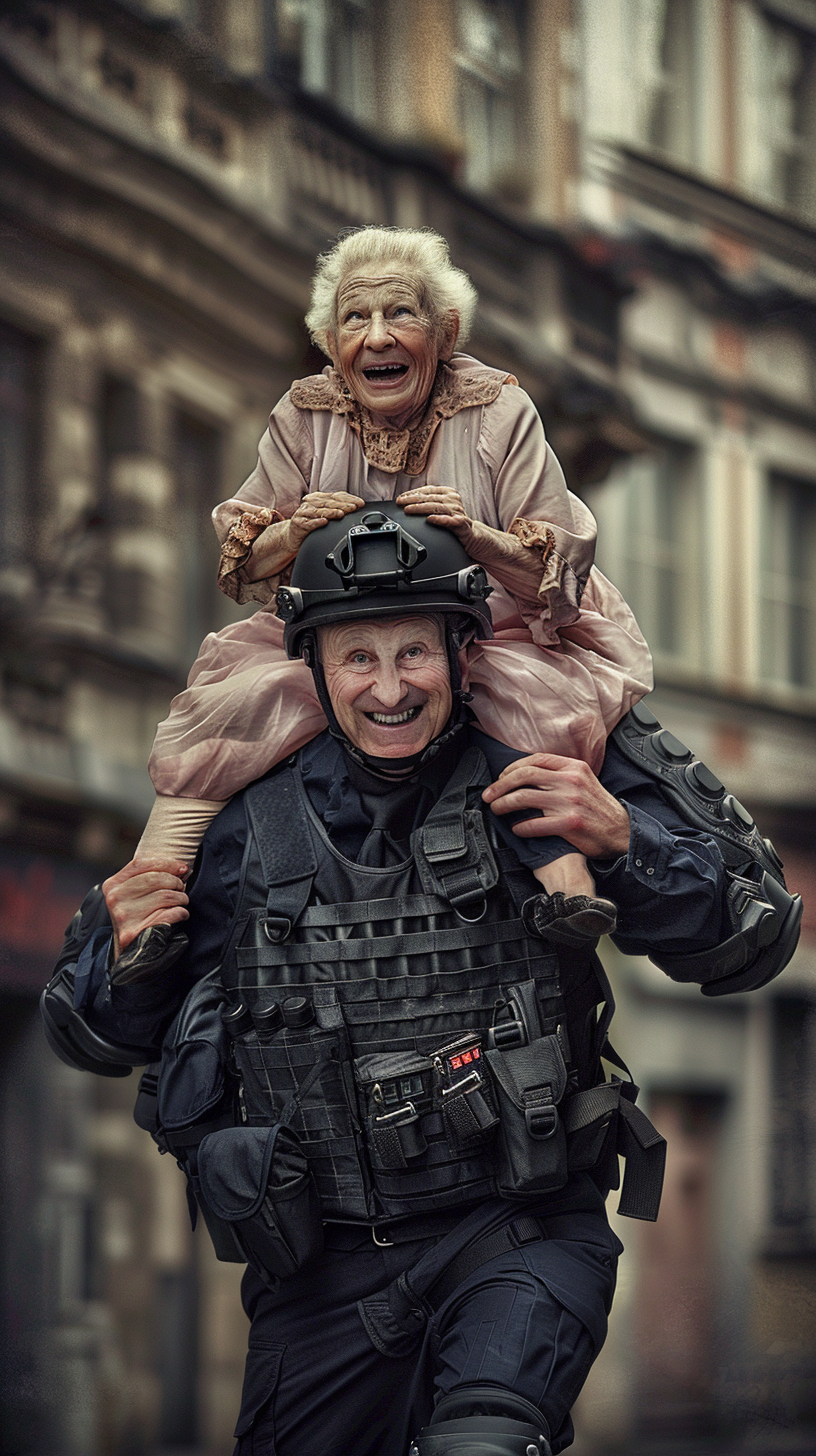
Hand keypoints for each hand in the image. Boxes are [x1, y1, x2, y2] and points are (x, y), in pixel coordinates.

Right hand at [102, 857, 189, 957]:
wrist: (129, 953)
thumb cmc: (136, 918)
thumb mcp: (133, 895)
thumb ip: (148, 877)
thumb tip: (181, 868)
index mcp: (113, 885)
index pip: (141, 864)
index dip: (166, 863)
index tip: (183, 868)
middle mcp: (115, 899)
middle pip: (157, 879)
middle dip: (176, 882)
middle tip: (181, 889)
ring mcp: (124, 916)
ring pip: (166, 895)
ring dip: (181, 898)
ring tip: (181, 902)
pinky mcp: (136, 932)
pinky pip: (171, 913)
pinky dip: (181, 913)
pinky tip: (180, 915)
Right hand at [285, 492, 364, 553]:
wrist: (292, 535)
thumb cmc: (310, 525)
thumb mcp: (323, 514)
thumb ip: (336, 509)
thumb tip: (355, 508)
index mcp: (318, 498)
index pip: (335, 496)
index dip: (349, 499)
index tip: (360, 503)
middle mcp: (310, 503)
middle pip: (328, 502)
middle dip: (343, 505)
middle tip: (353, 508)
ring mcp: (303, 513)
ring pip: (319, 511)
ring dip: (331, 512)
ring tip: (341, 513)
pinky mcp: (298, 524)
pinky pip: (308, 523)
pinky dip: (316, 522)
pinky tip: (324, 522)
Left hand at [397, 486, 471, 541]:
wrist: (472, 535)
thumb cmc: (454, 521)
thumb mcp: (441, 508)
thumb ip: (429, 503)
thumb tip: (407, 502)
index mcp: (448, 493)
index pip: (428, 490)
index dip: (413, 493)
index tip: (401, 497)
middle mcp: (453, 500)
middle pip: (430, 498)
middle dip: (412, 500)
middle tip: (400, 503)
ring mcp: (457, 511)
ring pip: (436, 507)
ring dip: (420, 508)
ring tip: (408, 510)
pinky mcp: (461, 523)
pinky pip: (449, 521)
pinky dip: (439, 519)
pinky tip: (430, 519)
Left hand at [482, 753, 630, 858]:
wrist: (622, 832)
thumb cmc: (598, 808)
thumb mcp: (583, 781)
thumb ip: (559, 774)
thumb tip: (527, 774)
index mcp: (574, 767)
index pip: (535, 760)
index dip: (512, 768)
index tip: (501, 778)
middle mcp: (571, 781)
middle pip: (524, 776)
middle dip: (500, 785)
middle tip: (489, 795)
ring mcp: (570, 802)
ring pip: (525, 798)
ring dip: (504, 804)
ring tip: (496, 809)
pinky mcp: (570, 824)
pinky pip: (535, 824)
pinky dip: (521, 827)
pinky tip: (516, 829)